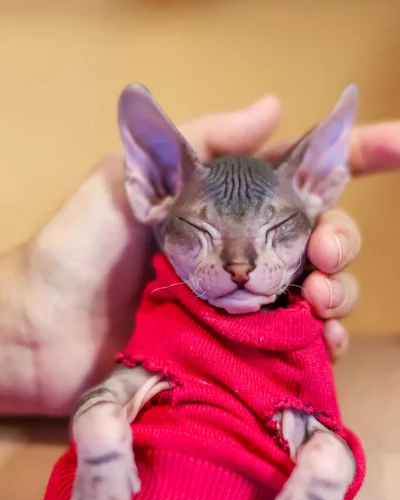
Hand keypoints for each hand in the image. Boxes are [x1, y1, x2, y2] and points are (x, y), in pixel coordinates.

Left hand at [1, 97, 399, 414]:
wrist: (36, 336)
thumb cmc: (74, 253)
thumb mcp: (128, 182)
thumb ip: (197, 144)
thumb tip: (272, 106)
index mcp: (222, 208)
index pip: (297, 177)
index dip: (353, 158)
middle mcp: (239, 253)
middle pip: (319, 239)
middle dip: (342, 239)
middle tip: (326, 255)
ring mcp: (239, 306)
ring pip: (317, 293)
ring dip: (339, 292)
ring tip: (322, 298)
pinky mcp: (234, 353)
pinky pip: (296, 347)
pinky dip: (321, 343)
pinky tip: (322, 341)